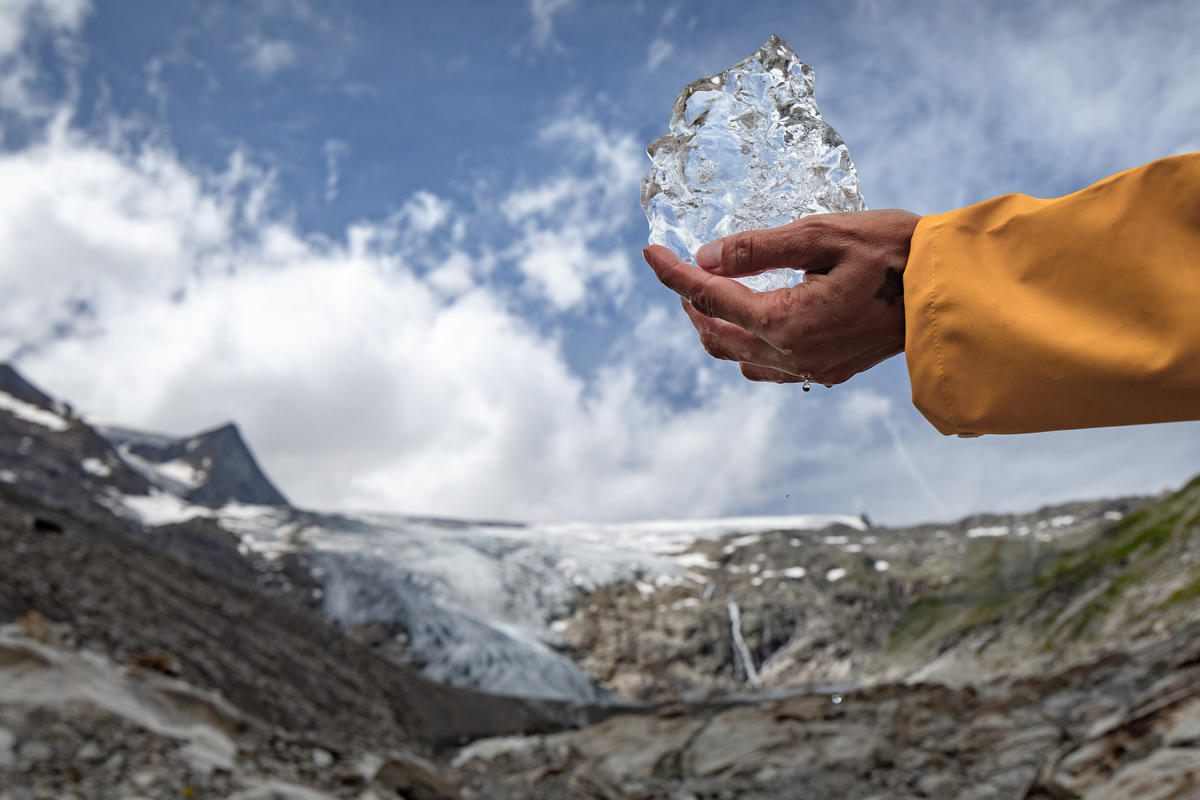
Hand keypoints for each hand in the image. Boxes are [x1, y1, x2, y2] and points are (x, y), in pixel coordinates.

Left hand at [642, 210, 920, 385]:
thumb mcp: (821, 234)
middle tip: (682, 273)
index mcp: (786, 320)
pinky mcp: (830, 371)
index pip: (709, 297)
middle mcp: (793, 354)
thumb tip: (706, 258)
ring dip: (717, 330)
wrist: (950, 290)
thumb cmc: (894, 252)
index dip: (673, 273)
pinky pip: (771, 367)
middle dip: (691, 306)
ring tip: (713, 297)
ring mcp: (812, 368)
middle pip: (715, 337)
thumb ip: (758, 248)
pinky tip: (758, 320)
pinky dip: (750, 345)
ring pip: (740, 359)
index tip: (650, 252)